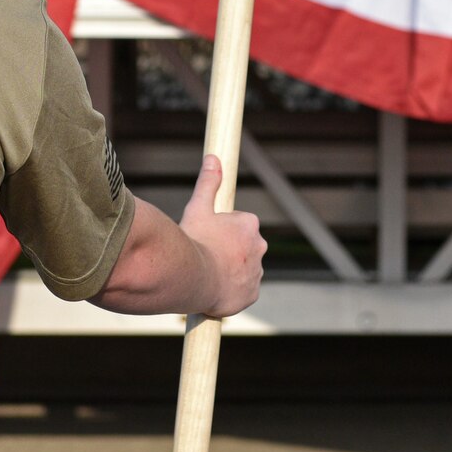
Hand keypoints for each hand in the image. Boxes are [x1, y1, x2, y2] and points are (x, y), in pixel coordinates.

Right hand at [181, 155, 264, 317]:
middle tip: (205, 255)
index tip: (206, 238)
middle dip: (228, 251)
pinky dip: (232, 290)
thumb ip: (208, 183)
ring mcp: (257, 272)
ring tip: (208, 273)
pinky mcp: (252, 294)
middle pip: (243, 247)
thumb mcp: (198, 208)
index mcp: (249, 224)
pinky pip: (243, 290)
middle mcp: (260, 246)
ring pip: (244, 269)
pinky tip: (215, 290)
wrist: (191, 277)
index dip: (219, 231)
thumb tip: (213, 158)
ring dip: (230, 270)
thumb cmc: (194, 241)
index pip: (237, 225)